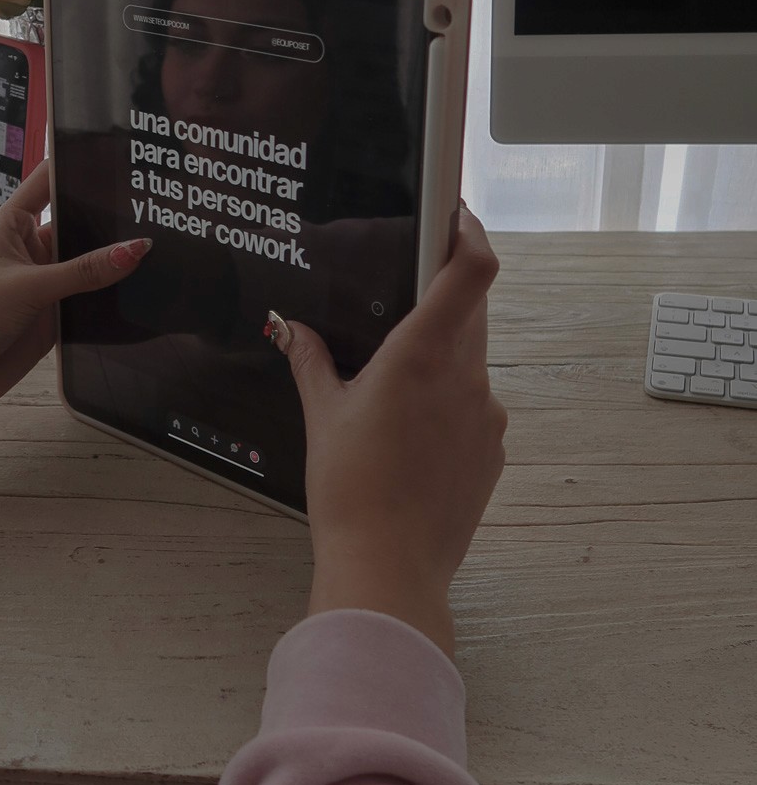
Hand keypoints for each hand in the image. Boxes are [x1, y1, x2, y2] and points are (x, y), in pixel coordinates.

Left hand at [0, 161, 151, 431]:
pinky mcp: (56, 315)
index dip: (80, 162)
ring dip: (117, 259)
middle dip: (112, 216)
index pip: (51, 180)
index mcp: (14, 223)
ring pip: (91, 263)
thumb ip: (85, 270)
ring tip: (168, 241)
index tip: (122, 149)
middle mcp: (32, 248)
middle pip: (79, 222)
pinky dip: (113, 295)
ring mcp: (46, 282)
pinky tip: (149, 287)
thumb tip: (138, 248)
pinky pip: (92, 299)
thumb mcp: (28, 286)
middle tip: (160, 202)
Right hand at [270, 207, 506, 657]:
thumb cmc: (352, 490)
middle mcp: (467, 376)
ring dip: (440, 360)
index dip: (470, 233)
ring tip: (392, 393)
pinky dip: (448, 406)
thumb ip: (310, 359)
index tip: (455, 216)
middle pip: (469, 311)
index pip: (471, 270)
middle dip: (439, 302)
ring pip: (469, 362)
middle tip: (399, 306)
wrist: (389, 568)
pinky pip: (474, 407)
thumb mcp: (322, 415)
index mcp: (424, 353)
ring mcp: (487, 414)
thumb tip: (291, 326)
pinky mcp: (493, 449)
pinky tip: (410, 439)